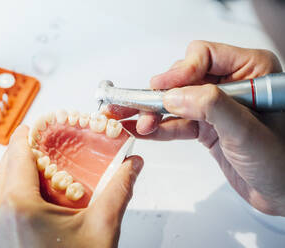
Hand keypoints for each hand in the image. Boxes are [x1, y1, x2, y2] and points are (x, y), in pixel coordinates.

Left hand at [0, 125, 142, 247]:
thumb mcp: (102, 229)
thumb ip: (118, 190)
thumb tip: (132, 164)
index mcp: (17, 208)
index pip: (17, 154)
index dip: (27, 135)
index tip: (35, 126)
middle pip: (3, 168)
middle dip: (22, 155)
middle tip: (43, 151)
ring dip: (12, 176)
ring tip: (38, 177)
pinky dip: (5, 197)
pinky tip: (26, 202)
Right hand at [106, 41, 284, 215]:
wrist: (281, 192)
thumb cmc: (281, 162)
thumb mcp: (246, 131)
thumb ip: (211, 107)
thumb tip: (173, 96)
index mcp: (251, 71)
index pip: (205, 56)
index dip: (180, 70)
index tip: (161, 88)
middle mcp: (231, 84)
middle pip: (184, 78)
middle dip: (161, 95)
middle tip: (144, 108)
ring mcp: (216, 106)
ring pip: (176, 101)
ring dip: (155, 112)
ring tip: (140, 123)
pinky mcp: (206, 126)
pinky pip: (178, 122)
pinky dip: (160, 127)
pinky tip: (145, 131)